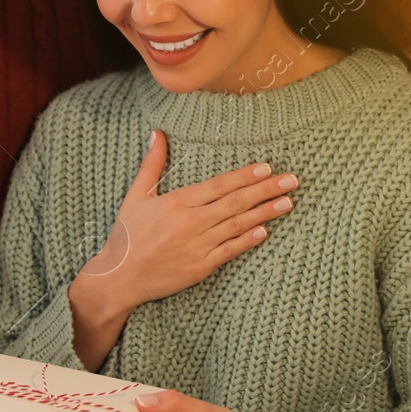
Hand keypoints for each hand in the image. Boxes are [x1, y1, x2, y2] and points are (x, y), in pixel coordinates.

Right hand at [79, 130, 296, 310]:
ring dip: (265, 213)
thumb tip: (157, 134)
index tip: (266, 167)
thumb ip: (151, 165)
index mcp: (175, 203)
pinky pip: (230, 251)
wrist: (119, 277)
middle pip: (234, 202)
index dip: (243, 176)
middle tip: (291, 180)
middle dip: (265, 190)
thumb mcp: (135, 196)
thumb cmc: (126, 235)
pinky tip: (265, 231)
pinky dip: (248, 241)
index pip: (217, 185)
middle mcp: (189, 223)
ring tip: (288, 202)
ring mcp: (197, 246)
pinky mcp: (200, 267)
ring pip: (237, 225)